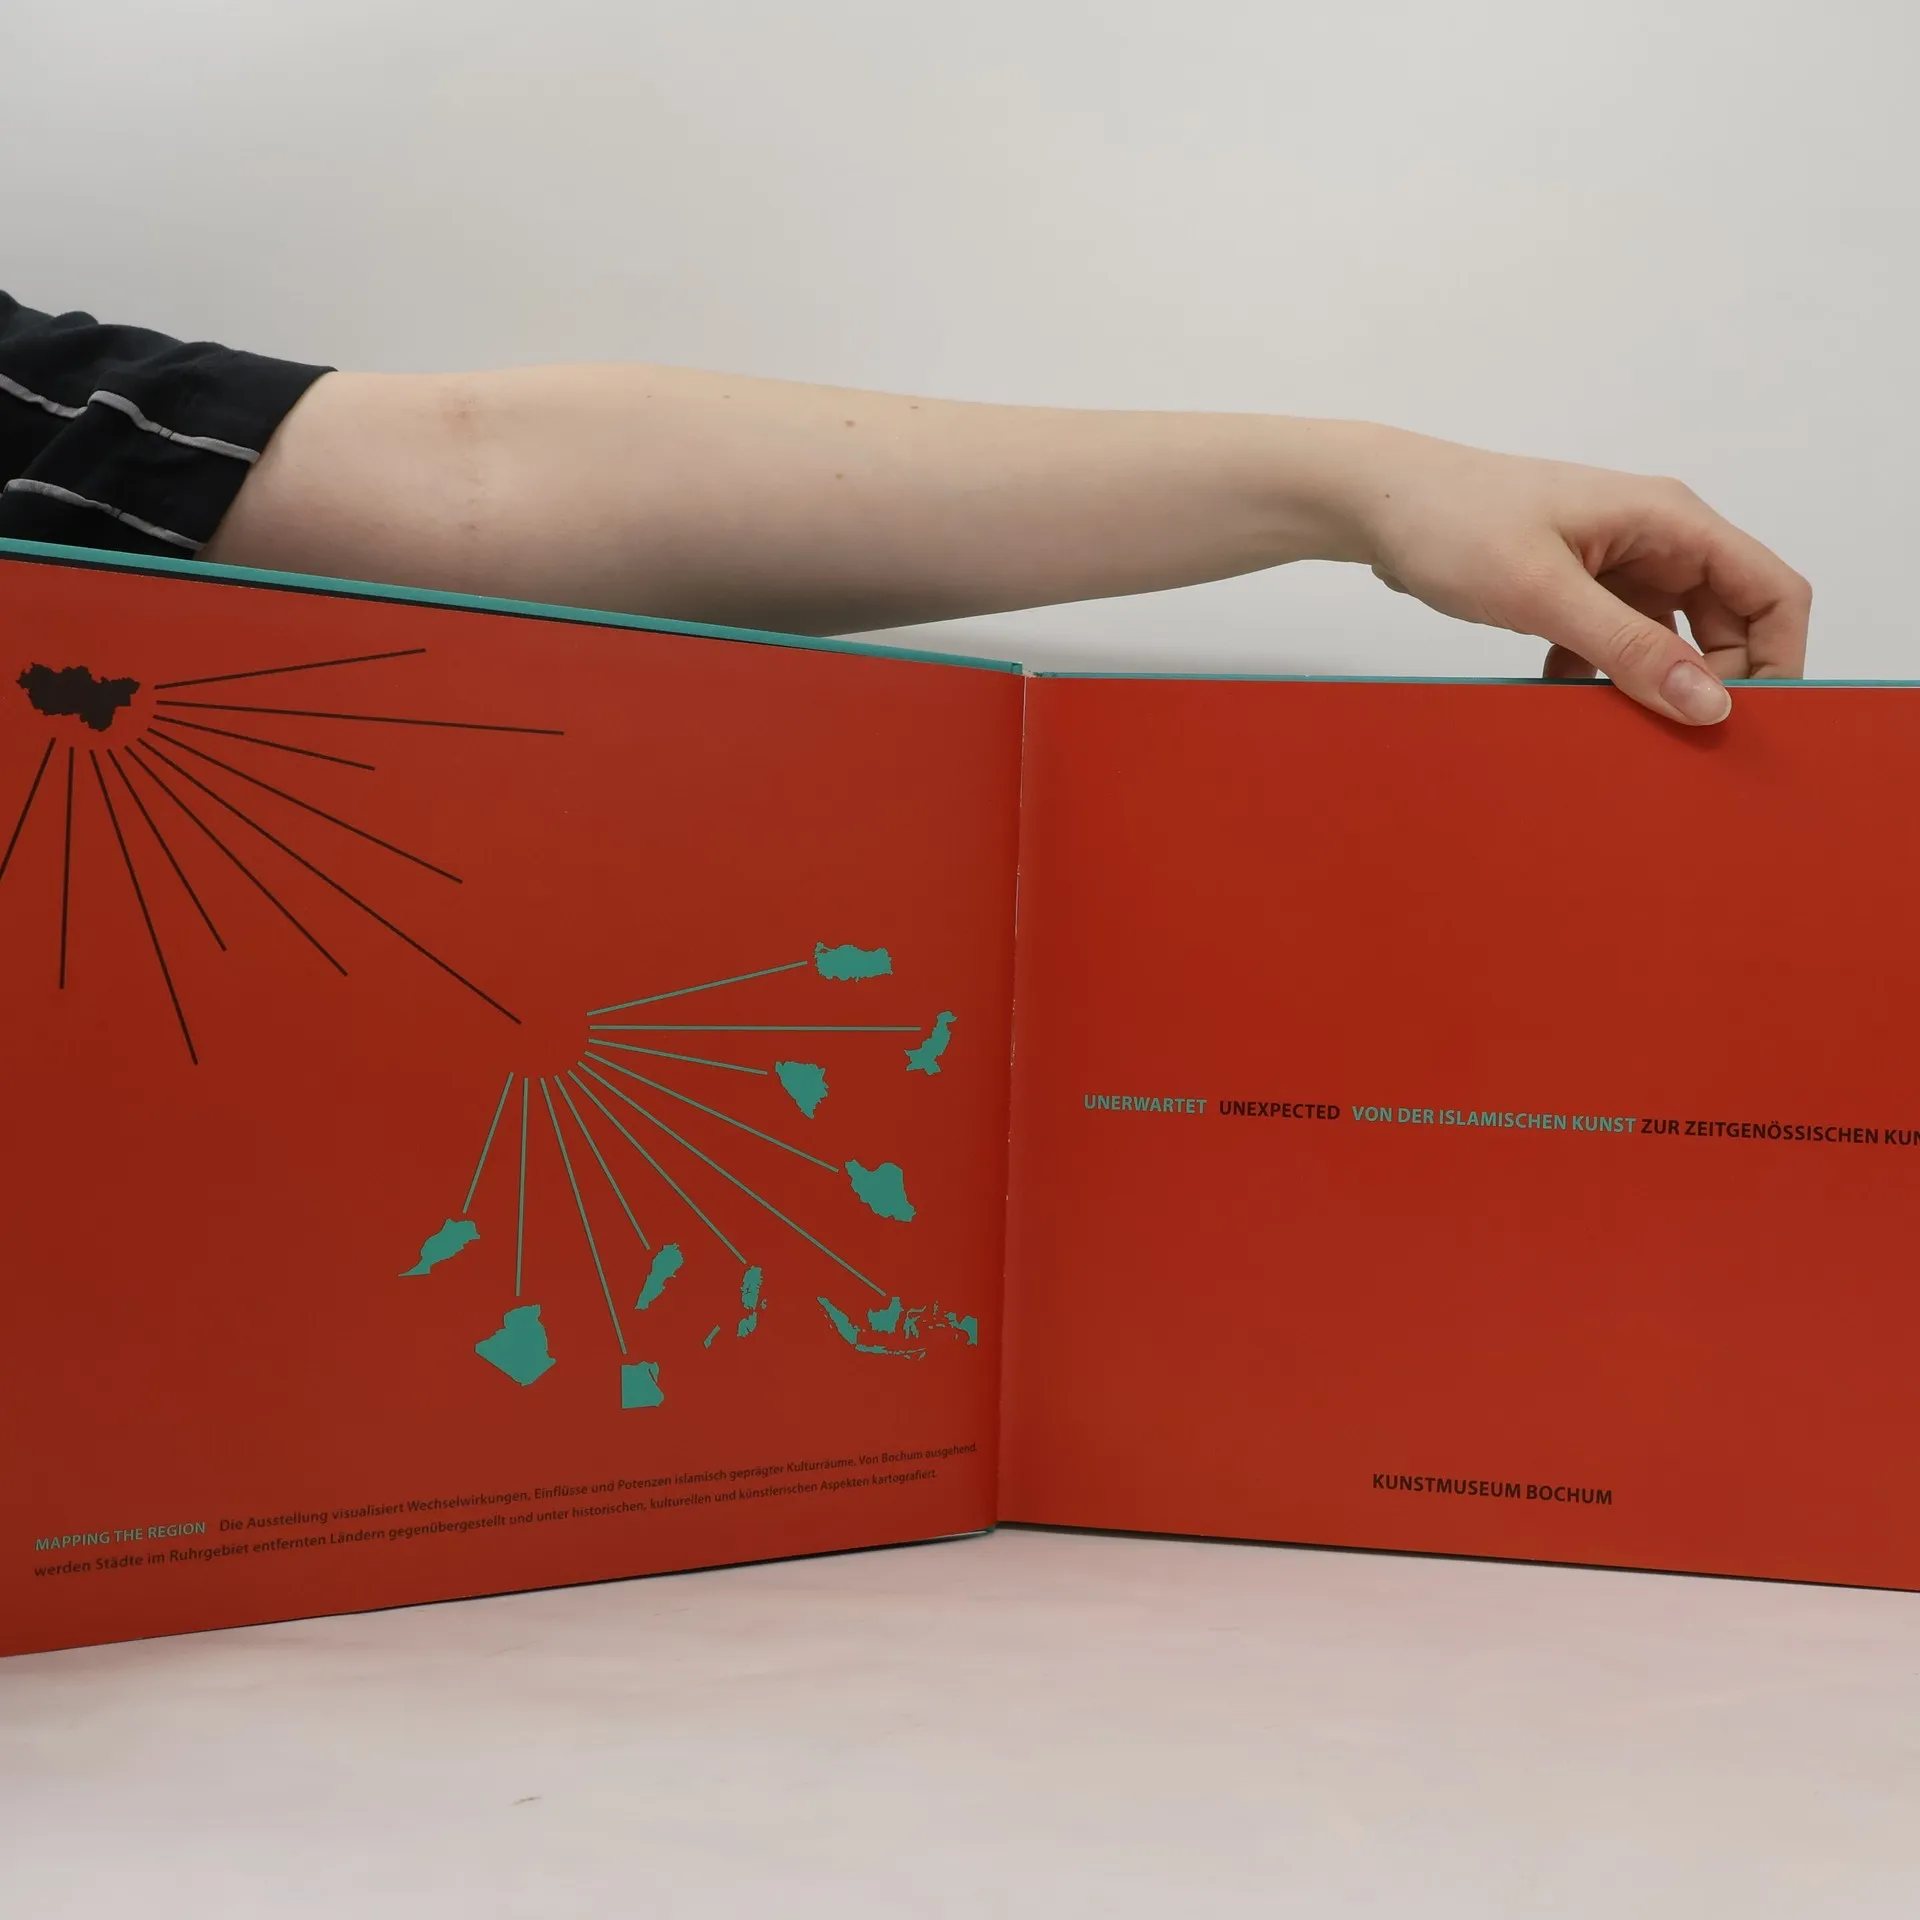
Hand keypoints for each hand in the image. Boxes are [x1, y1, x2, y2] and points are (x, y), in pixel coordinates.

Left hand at [1344, 430, 1810, 724]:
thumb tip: (1708, 702)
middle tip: (1672, 740)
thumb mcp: (1544, 592)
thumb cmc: (1454, 521)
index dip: (1777, 660)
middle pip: (1728, 624)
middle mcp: (1655, 539)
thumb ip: (1628, 649)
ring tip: (1614, 724)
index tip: (1745, 722)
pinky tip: (1562, 696)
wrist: (1377, 504)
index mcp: (1670, 521)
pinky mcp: (1575, 588)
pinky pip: (1615, 645)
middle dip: (1710, 684)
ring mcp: (1615, 564)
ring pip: (1667, 641)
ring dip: (1649, 685)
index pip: (1773, 592)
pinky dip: (1600, 677)